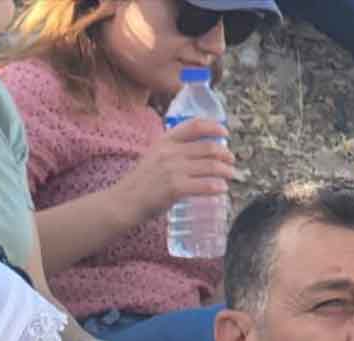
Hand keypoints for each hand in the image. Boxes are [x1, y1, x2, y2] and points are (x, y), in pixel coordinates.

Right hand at [119, 117, 235, 222]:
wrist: (123, 202)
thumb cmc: (140, 183)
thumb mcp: (154, 157)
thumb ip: (173, 151)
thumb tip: (199, 152)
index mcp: (165, 140)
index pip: (194, 125)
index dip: (214, 126)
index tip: (225, 132)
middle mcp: (170, 152)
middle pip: (208, 148)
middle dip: (225, 154)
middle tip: (231, 161)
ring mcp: (173, 170)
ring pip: (210, 166)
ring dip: (225, 171)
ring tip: (231, 175)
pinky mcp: (175, 188)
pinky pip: (204, 185)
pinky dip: (216, 187)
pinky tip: (222, 189)